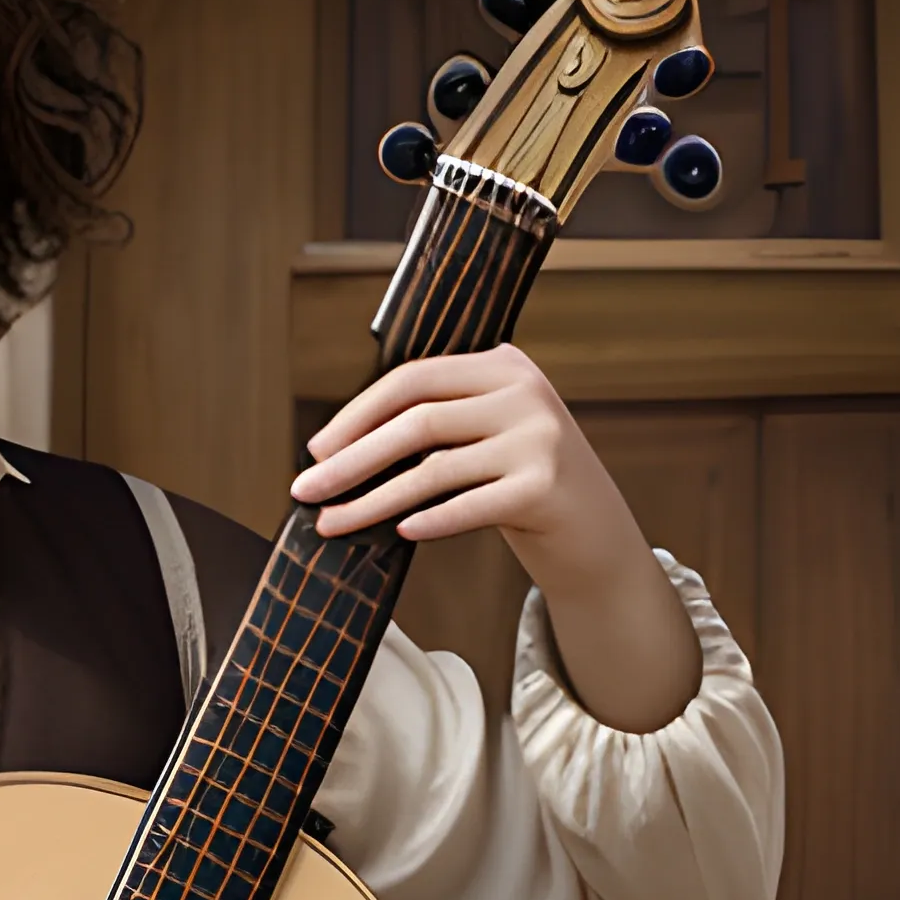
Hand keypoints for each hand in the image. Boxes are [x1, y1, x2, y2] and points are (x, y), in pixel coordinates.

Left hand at [289, 343, 701, 732]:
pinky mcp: (545, 487)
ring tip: (331, 523)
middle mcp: (524, 393)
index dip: (356, 415)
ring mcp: (539, 438)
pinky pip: (468, 505)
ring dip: (372, 501)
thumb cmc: (519, 484)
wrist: (594, 532)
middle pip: (416, 422)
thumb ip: (432, 425)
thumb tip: (334, 451)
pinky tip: (398, 532)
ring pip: (433, 469)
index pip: (412, 380)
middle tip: (305, 490)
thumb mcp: (483, 437)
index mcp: (502, 366)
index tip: (315, 450)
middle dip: (350, 460)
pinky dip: (429, 520)